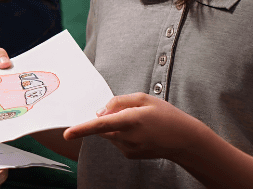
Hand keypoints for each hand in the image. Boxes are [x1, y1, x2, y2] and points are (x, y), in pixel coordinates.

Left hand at [62, 93, 205, 160]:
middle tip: (128, 113)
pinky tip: (140, 132)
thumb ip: (119, 101)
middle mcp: (128, 137)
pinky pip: (117, 141)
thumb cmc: (166, 116)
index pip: (101, 124)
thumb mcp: (145, 98)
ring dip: (116, 126)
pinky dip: (122, 134)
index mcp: (132, 120)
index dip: (83, 129)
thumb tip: (100, 111)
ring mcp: (129, 148)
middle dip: (106, 118)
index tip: (67, 134)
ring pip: (109, 133)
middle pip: (103, 126)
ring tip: (139, 123)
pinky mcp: (130, 154)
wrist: (185, 141)